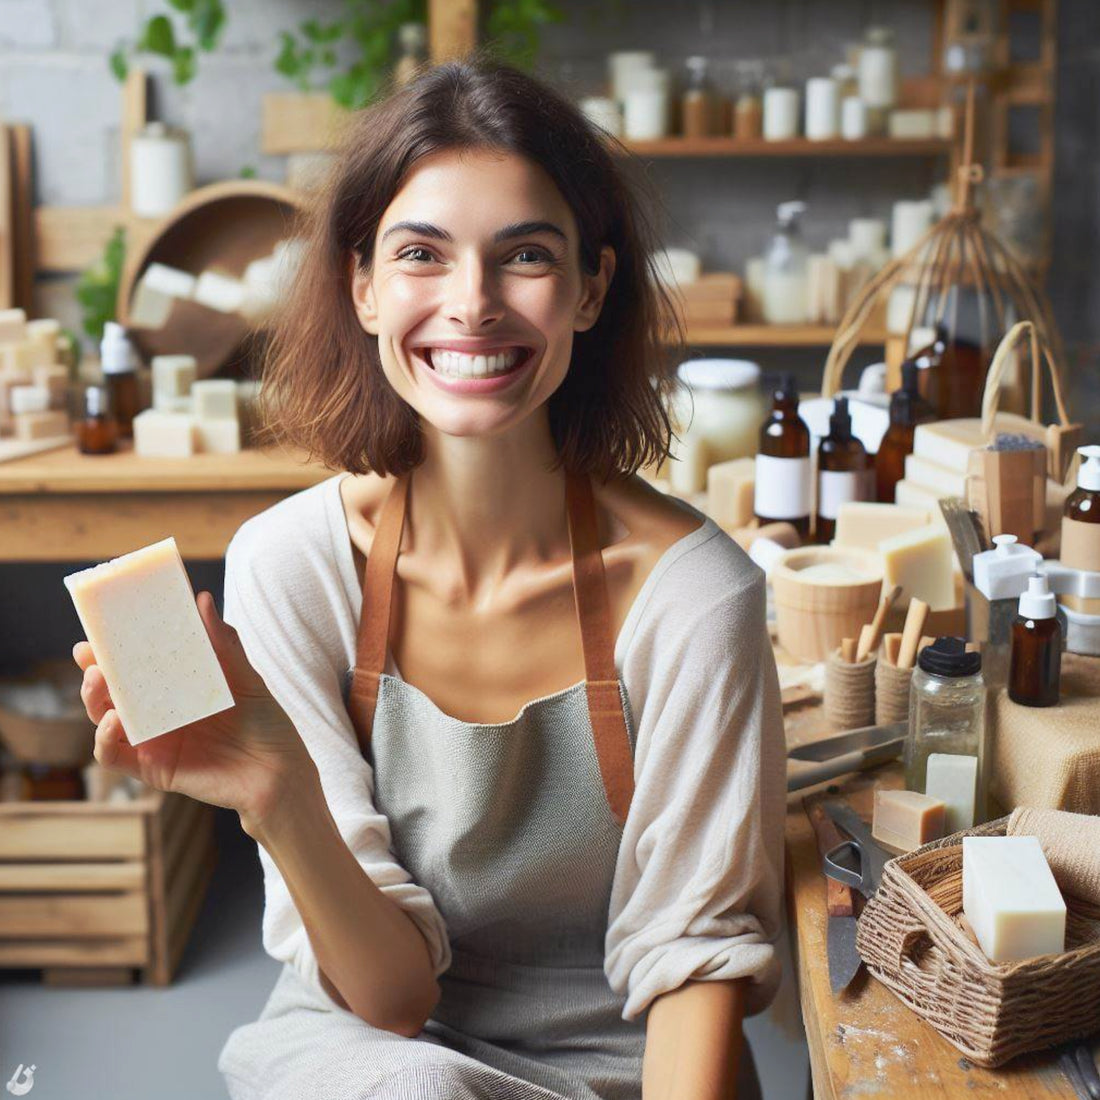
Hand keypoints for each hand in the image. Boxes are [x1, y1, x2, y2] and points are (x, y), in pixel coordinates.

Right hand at [73, 591, 315, 823]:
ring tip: (98, 680)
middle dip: (94, 670)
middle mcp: (157, 713)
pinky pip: (113, 756)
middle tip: (89, 654)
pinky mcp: (152, 768)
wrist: (280, 771)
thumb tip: (203, 600)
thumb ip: (222, 643)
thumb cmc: (265, 723)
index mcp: (175, 688)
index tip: (98, 629)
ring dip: (93, 699)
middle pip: (110, 690)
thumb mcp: (245, 677)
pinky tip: (114, 721)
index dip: (111, 649)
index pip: (135, 665)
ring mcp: (152, 740)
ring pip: (104, 719)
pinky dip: (104, 739)